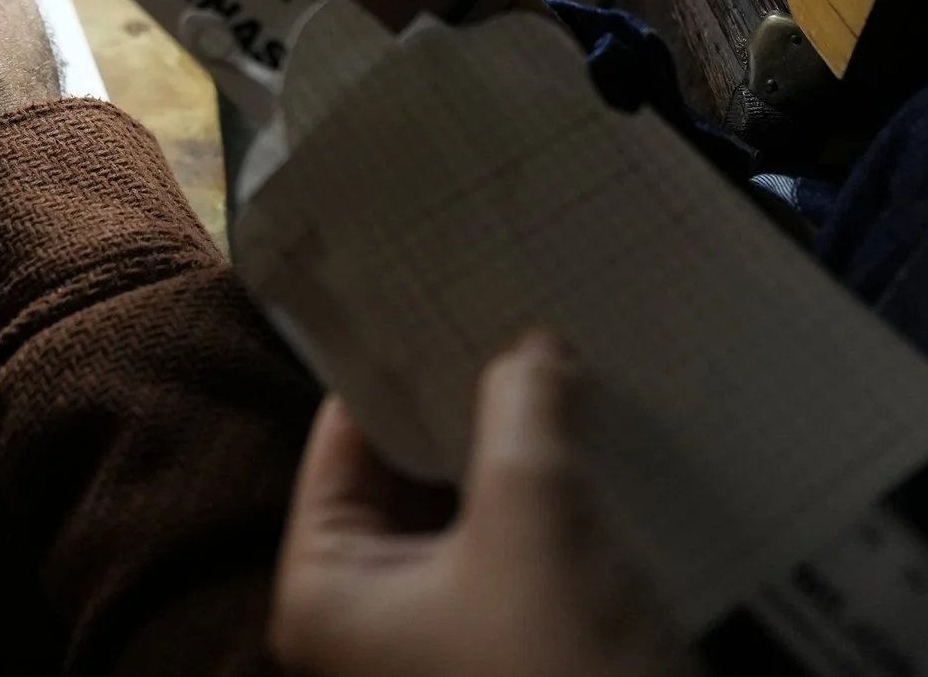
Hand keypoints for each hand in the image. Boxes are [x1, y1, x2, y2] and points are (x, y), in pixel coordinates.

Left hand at [272, 331, 687, 676]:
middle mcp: (365, 625)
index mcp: (325, 590)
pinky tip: (602, 450)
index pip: (344, 439)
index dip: (396, 362)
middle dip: (469, 407)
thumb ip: (521, 411)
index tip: (442, 290)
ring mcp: (439, 651)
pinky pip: (520, 564)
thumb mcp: (536, 518)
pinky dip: (554, 511)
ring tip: (569, 364)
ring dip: (520, 455)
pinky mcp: (510, 664)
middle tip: (519, 313)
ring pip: (472, 518)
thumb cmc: (562, 676)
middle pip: (408, 478)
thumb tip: (531, 348)